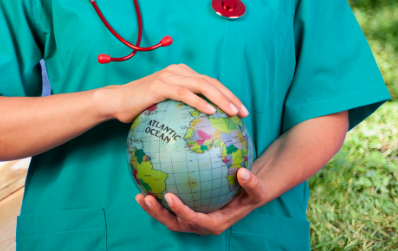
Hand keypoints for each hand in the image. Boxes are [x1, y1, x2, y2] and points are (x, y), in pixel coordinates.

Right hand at [99, 64, 247, 122]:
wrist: (115, 102)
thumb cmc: (139, 107)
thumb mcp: (165, 104)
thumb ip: (181, 106)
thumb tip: (201, 125)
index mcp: (181, 73)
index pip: (210, 82)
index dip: (228, 95)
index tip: (241, 111)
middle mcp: (177, 71)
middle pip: (211, 82)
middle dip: (230, 97)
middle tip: (244, 113)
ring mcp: (169, 76)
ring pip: (202, 85)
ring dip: (221, 99)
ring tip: (233, 112)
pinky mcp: (160, 86)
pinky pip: (185, 94)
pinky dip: (199, 102)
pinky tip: (211, 112)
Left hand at [135, 168, 270, 234]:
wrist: (245, 196)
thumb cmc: (251, 194)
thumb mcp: (258, 191)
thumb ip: (252, 184)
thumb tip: (243, 173)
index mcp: (215, 223)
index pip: (195, 220)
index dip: (181, 211)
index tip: (169, 196)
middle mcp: (200, 225)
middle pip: (175, 223)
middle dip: (159, 213)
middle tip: (146, 197)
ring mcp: (191, 221)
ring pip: (168, 219)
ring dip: (153, 210)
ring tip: (140, 195)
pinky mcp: (185, 213)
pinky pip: (168, 210)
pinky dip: (157, 202)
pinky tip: (146, 186)